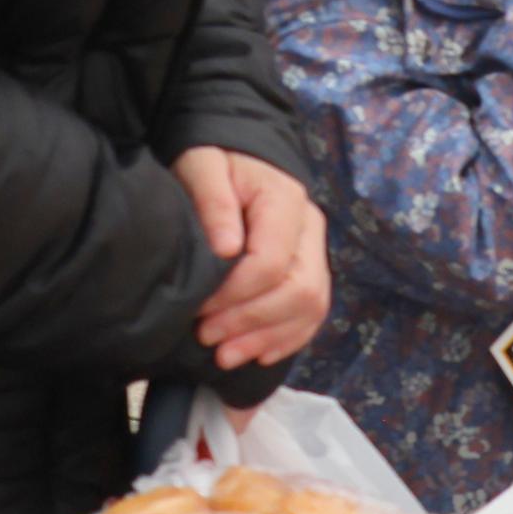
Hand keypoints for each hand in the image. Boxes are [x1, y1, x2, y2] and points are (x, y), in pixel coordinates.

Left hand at [171, 146, 330, 371]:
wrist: (235, 157)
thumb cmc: (215, 162)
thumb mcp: (203, 167)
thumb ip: (214, 202)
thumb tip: (226, 248)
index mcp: (286, 201)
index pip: (272, 262)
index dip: (234, 294)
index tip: (197, 308)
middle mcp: (310, 228)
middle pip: (300, 290)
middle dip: (251, 322)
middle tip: (206, 337)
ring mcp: (315, 252)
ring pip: (311, 307)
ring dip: (268, 338)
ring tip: (224, 356)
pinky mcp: (310, 270)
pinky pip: (313, 314)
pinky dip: (287, 339)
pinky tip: (256, 355)